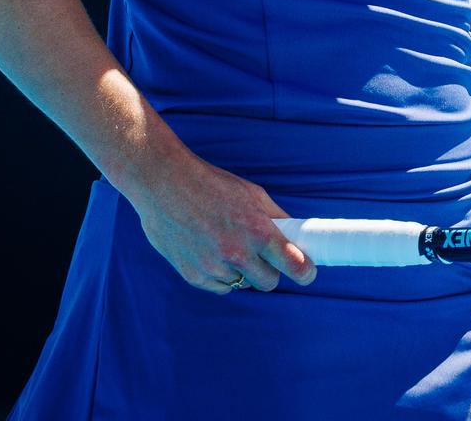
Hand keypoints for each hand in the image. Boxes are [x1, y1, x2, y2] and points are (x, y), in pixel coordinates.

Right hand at [125, 151, 317, 293]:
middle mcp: (237, 253)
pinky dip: (221, 275)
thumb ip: (275, 218)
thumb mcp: (252, 194)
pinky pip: (220, 287)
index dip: (304, 272)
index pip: (294, 265)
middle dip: (270, 270)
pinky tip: (212, 253)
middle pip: (269, 282)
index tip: (306, 273)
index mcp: (257, 231)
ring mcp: (213, 267)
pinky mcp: (192, 275)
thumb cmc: (211, 184)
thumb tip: (293, 236)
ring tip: (228, 245)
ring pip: (243, 284)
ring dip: (242, 271)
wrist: (164, 183)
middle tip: (262, 256)